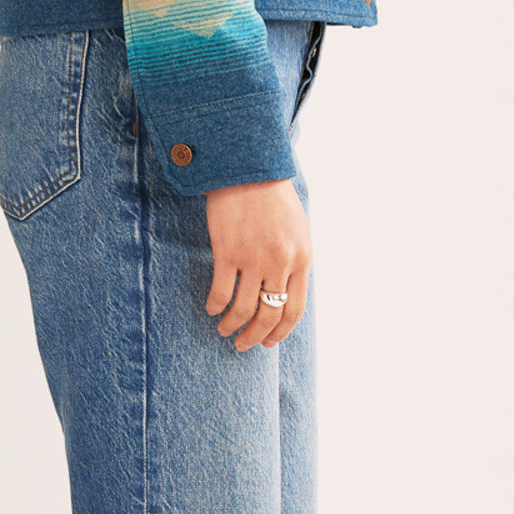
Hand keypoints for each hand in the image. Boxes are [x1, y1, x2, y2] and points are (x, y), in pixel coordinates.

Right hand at [203, 178, 310, 351]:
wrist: (249, 168)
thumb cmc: (273, 196)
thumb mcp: (297, 230)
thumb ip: (295, 260)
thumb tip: (285, 290)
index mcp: (301, 259)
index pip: (293, 310)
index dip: (280, 332)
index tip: (269, 342)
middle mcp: (280, 263)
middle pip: (269, 315)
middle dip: (256, 336)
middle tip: (244, 345)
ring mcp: (254, 259)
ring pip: (243, 309)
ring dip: (233, 326)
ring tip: (224, 330)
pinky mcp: (227, 252)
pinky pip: (220, 291)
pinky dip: (215, 306)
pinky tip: (211, 309)